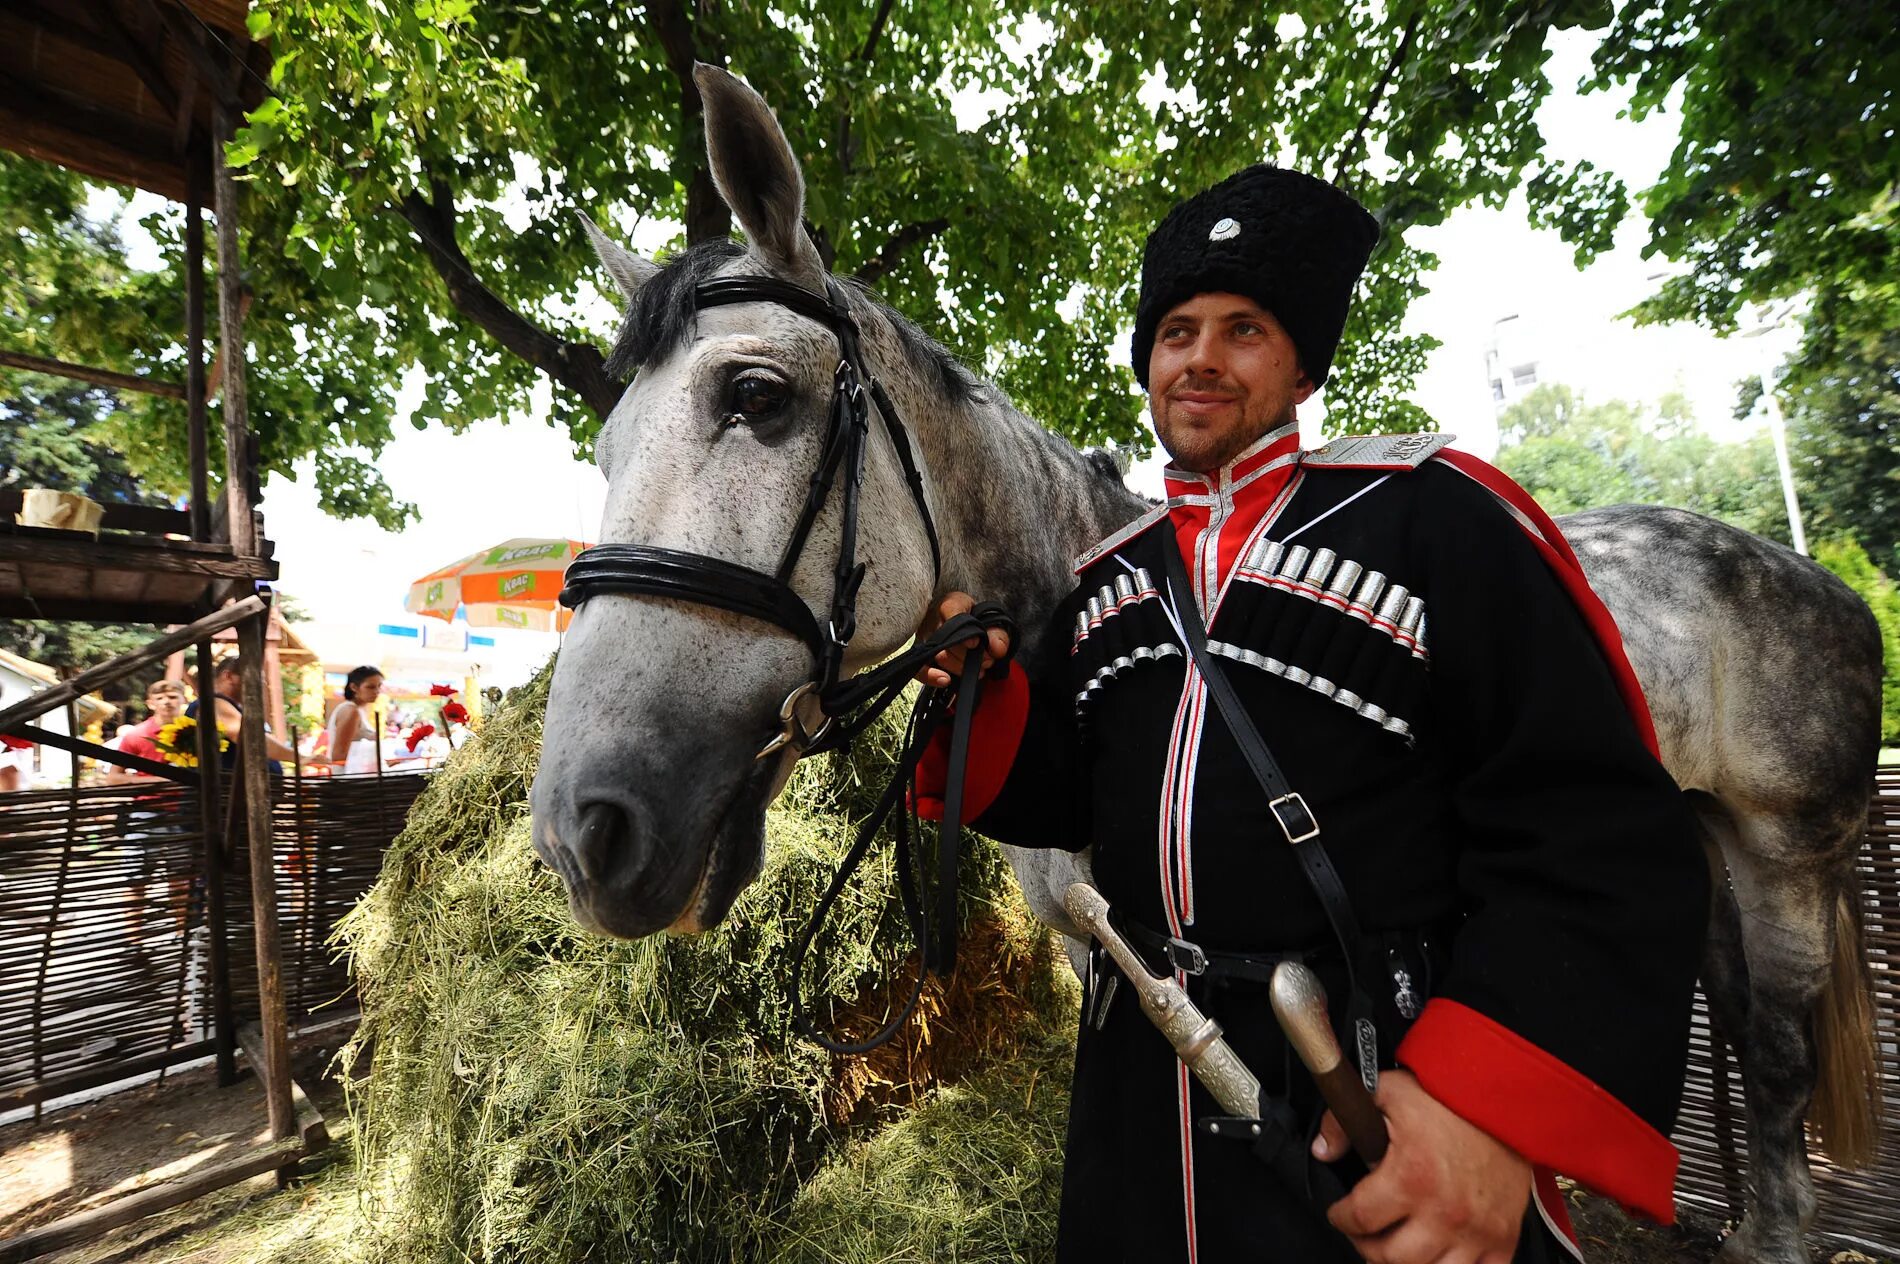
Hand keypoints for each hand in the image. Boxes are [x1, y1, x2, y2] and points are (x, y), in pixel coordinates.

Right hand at [914, 591, 1010, 688]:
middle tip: (987, 661)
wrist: (956, 617)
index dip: (964, 633)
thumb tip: (997, 649)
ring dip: (961, 668)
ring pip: (939, 657)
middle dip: (971, 657)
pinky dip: (931, 677)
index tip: (976, 643)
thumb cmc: (970, 617)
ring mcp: (924, 638)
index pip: (953, 616)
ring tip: (978, 670)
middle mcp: (932, 620)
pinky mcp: (920, 653)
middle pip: (949, 643)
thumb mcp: (987, 617)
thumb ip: (997, 633)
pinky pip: (919, 669)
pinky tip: (946, 680)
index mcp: (950, 604)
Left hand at [1314, 1070, 1530, 1263]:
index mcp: (1411, 1177)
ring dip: (1406, 1262)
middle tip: (1365, 1233)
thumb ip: (1344, 1121)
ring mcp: (1475, 1231)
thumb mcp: (1387, 1093)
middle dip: (1367, 1246)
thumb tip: (1323, 1150)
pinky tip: (1437, 1255)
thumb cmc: (1449, 1100)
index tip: (1339, 1214)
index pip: (1359, 1219)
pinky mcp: (1503, 1239)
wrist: (1506, 1104)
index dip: (1340, 1218)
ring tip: (1397, 1246)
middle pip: (1389, 1258)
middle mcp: (1443, 1212)